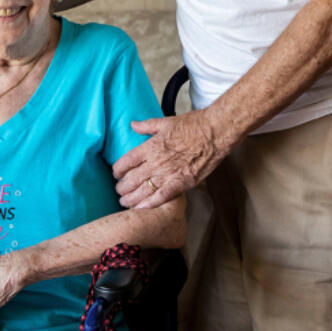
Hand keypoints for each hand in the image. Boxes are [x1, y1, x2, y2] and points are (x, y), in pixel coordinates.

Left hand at [113, 110, 231, 208]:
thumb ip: (146, 126)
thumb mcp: (165, 122)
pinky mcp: (181, 184)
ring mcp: (168, 175)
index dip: (118, 170)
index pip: (126, 162)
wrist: (214, 133)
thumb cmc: (192, 125)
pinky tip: (141, 209)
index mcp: (150, 147)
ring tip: (125, 202)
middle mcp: (156, 163)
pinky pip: (161, 197)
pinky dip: (149, 204)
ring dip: (131, 199)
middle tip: (119, 191)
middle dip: (122, 188)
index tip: (116, 174)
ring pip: (143, 191)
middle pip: (131, 180)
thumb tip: (133, 124)